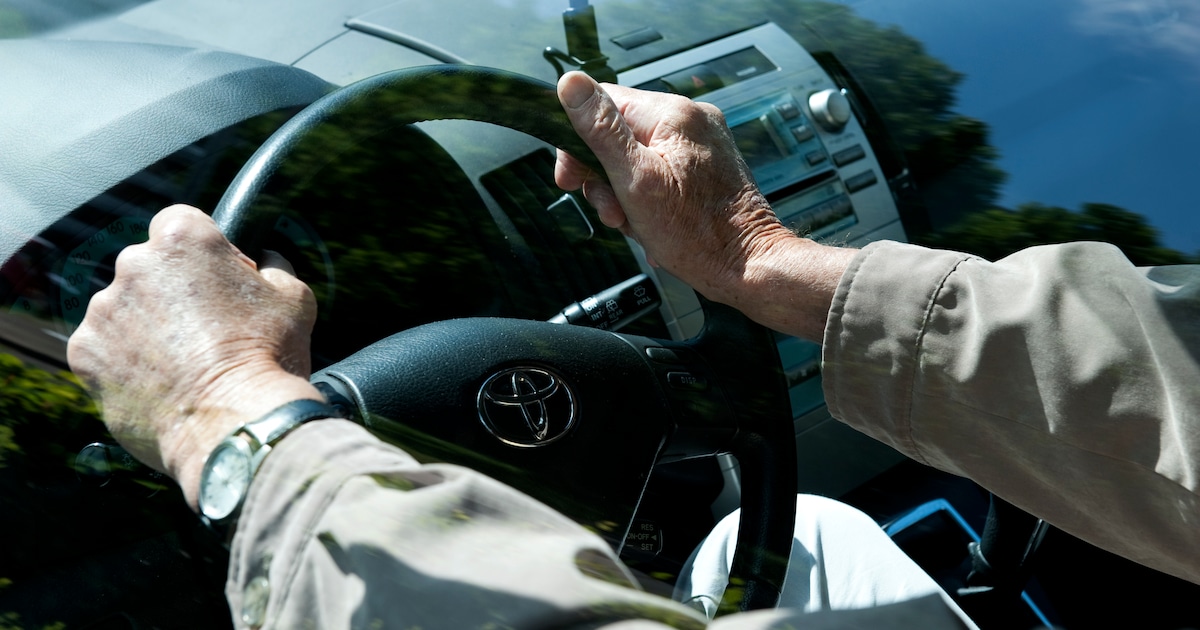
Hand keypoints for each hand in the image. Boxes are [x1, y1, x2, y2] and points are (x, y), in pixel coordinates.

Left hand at [67, 205, 324, 508]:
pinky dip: (125, 362)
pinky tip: (161, 382)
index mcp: (183, 239)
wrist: (234, 423)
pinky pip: (104, 349)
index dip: (203, 251)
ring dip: (147, 327)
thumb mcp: (295, 297)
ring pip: (124, 309)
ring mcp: (103, 310)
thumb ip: (273, 266)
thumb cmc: (268, 357)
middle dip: (172, 290)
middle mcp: (133, 265)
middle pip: (149, 267)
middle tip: (207, 329)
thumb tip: (267, 262)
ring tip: (185, 364)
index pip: (180, 221)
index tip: (218, 278)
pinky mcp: (85, 353)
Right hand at [554, 72, 855, 339]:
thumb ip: (601, 130)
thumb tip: (570, 83)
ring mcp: (704, 141)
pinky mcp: (710, 164)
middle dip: (604, 175)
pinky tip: (652, 223)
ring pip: (638, 155)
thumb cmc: (696, 234)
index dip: (578, 141)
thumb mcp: (635, 181)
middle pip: (620, 132)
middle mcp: (692, 118)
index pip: (603, 102)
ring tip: (634, 223)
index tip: (573, 177)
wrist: (748, 267)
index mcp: (672, 114)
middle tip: (610, 210)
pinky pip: (662, 169)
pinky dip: (649, 196)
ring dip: (625, 191)